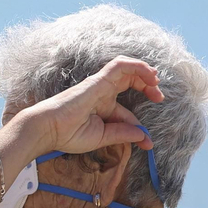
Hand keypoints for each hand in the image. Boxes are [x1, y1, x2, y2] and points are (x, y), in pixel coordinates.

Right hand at [17, 55, 163, 154]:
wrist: (49, 129)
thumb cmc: (68, 134)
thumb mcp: (102, 137)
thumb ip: (123, 134)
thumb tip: (144, 136)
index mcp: (101, 109)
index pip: (126, 113)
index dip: (140, 127)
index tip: (149, 143)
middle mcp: (102, 94)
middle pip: (130, 82)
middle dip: (148, 87)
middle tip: (159, 97)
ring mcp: (100, 85)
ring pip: (127, 69)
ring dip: (145, 73)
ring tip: (156, 81)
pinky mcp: (99, 80)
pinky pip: (121, 65)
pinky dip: (138, 66)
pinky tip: (150, 75)